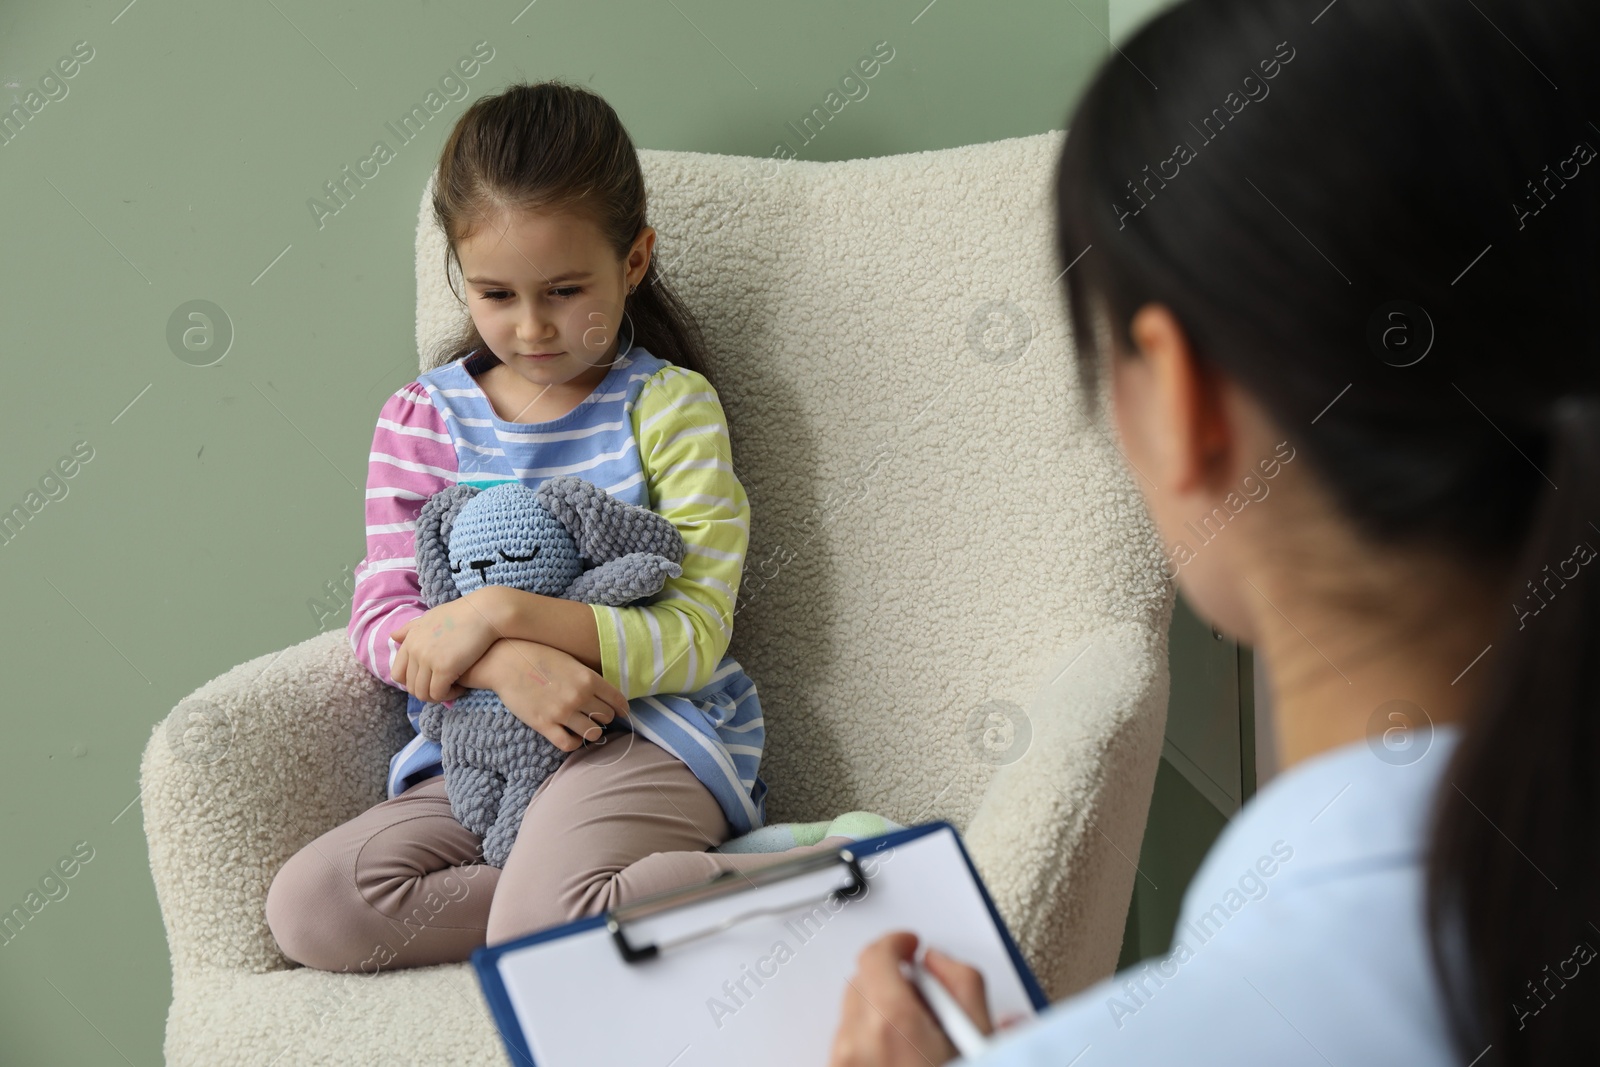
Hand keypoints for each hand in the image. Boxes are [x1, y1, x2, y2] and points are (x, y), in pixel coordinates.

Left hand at [390, 589, 502, 703]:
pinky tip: (460, 688)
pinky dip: (449, 695)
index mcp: (410, 640)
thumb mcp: (431, 617)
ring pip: (423, 694)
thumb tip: (393, 637)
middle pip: (410, 686)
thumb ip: (411, 628)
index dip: (412, 682)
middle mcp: (416, 651)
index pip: (398, 673)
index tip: (429, 680)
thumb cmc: (462, 614)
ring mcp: (428, 660)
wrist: (485, 612)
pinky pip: (439, 694)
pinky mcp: (444, 668)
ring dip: (437, 696)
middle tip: (443, 687)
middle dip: (425, 691)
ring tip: (452, 689)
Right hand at [481, 638, 630, 752]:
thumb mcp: (570, 661)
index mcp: (588, 678)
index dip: (622, 708)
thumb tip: (604, 694)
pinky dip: (574, 742)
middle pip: (606, 717)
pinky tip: (570, 735)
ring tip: (584, 726)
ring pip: (592, 733)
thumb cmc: (537, 656)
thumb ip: (587, 677)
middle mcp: (579, 696)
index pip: (617, 700)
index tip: (622, 712)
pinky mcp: (544, 725)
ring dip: (591, 731)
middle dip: (604, 717)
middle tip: (595, 715)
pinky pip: (568, 744)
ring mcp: (562, 712)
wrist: (505, 661)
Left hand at [829, 932, 994, 1066]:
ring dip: (881, 1015)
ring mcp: (843, 1065)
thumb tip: (939, 961)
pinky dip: (871, 1045)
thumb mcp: (980, 1037)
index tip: (909, 946)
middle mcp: (858, 1041)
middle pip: (862, 983)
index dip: (896, 944)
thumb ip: (962, 982)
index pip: (876, 955)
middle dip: (891, 981)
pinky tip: (904, 1062)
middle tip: (924, 997)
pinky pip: (849, 1049)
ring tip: (919, 1042)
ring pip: (854, 1017)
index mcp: (891, 1020)